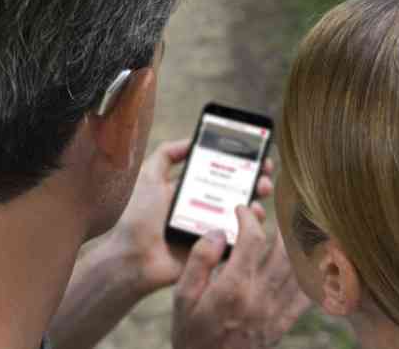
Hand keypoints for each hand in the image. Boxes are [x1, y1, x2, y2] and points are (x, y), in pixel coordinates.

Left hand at [108, 139, 272, 293]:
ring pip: (241, 214)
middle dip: (253, 179)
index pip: (217, 173)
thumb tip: (191, 140)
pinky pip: (238, 237)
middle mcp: (201, 209)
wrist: (133, 258)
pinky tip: (254, 214)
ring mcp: (209, 229)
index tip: (254, 153)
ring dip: (255, 200)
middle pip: (235, 192)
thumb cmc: (138, 218)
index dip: (236, 164)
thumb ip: (165, 155)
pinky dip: (250, 225)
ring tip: (260, 191)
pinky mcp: (214, 249)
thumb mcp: (148, 178)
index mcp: (187, 192)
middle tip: (264, 172)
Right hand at [172, 207, 310, 348]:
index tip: (240, 209)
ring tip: (285, 227)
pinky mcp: (282, 324)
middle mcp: (259, 298)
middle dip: (276, 223)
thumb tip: (216, 232)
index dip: (248, 218)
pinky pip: (307, 294)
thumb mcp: (181, 297)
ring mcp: (274, 312)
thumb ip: (198, 262)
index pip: (251, 240)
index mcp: (232, 288)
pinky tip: (306, 259)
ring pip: (298, 268)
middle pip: (282, 249)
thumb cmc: (190, 334)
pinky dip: (311, 273)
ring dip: (295, 243)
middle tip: (267, 212)